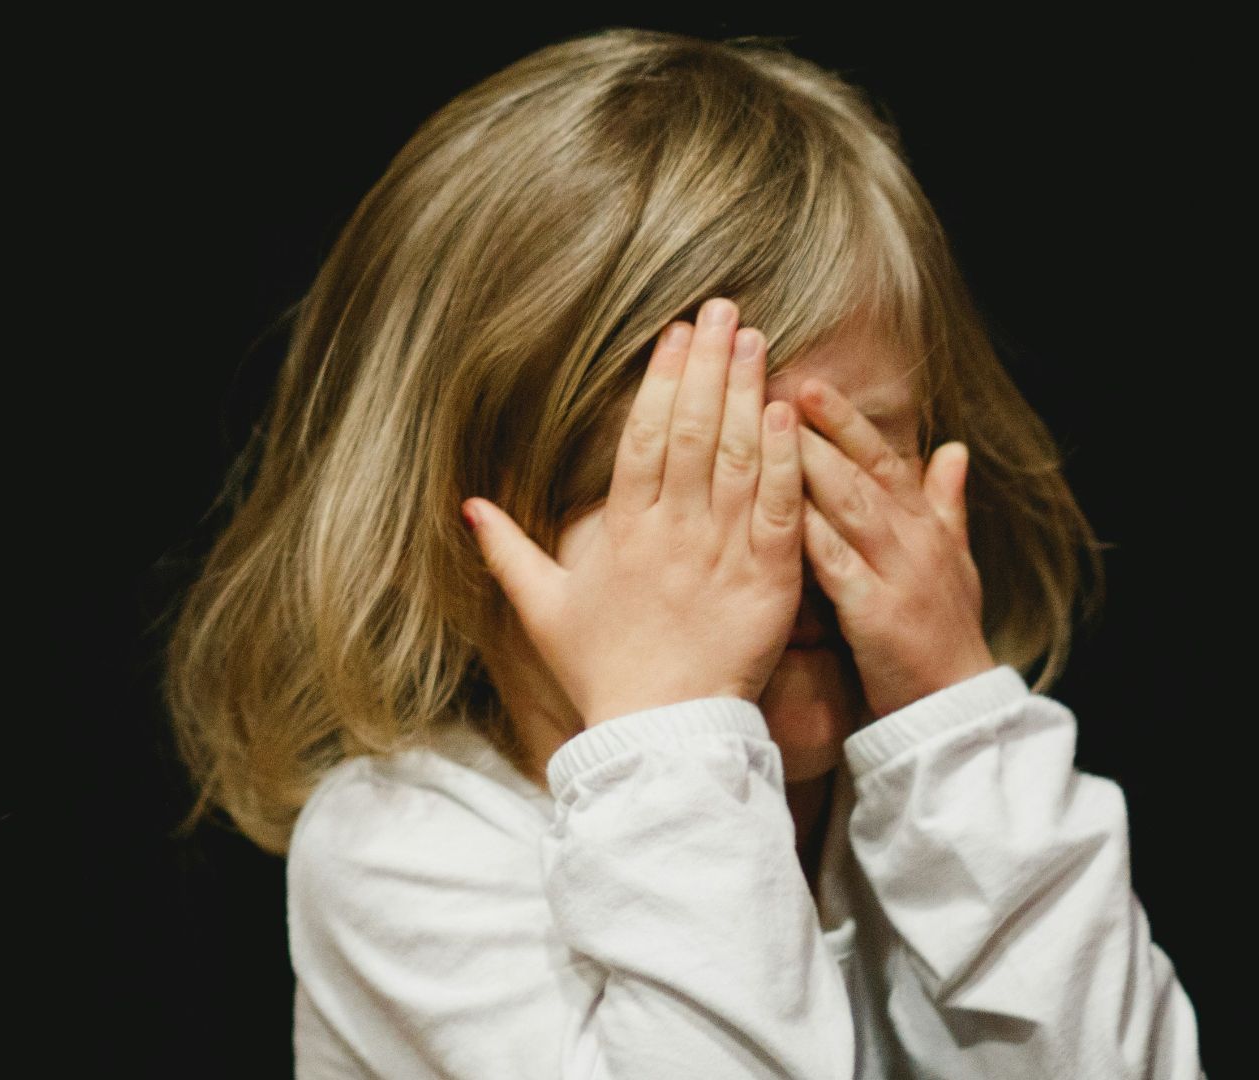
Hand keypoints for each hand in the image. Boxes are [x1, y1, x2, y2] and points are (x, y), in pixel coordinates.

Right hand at [462, 297, 805, 727]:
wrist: (660, 735)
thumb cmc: (603, 674)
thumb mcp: (544, 611)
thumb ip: (509, 552)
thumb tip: (469, 506)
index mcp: (622, 532)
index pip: (644, 438)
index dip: (661, 380)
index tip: (676, 333)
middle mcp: (672, 533)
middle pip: (693, 431)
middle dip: (709, 365)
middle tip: (726, 310)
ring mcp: (721, 554)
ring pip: (737, 458)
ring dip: (748, 393)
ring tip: (757, 341)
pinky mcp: (767, 581)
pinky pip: (778, 508)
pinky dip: (784, 459)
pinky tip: (788, 412)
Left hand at [793, 378, 994, 718]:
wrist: (955, 708)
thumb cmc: (946, 635)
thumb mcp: (956, 562)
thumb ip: (947, 503)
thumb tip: (955, 448)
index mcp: (925, 526)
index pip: (882, 458)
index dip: (845, 420)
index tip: (808, 383)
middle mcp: (914, 540)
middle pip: (861, 471)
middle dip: (817, 428)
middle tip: (772, 386)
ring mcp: (897, 574)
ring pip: (849, 505)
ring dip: (808, 464)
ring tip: (766, 429)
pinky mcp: (876, 613)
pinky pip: (836, 564)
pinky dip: (808, 534)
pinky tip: (774, 510)